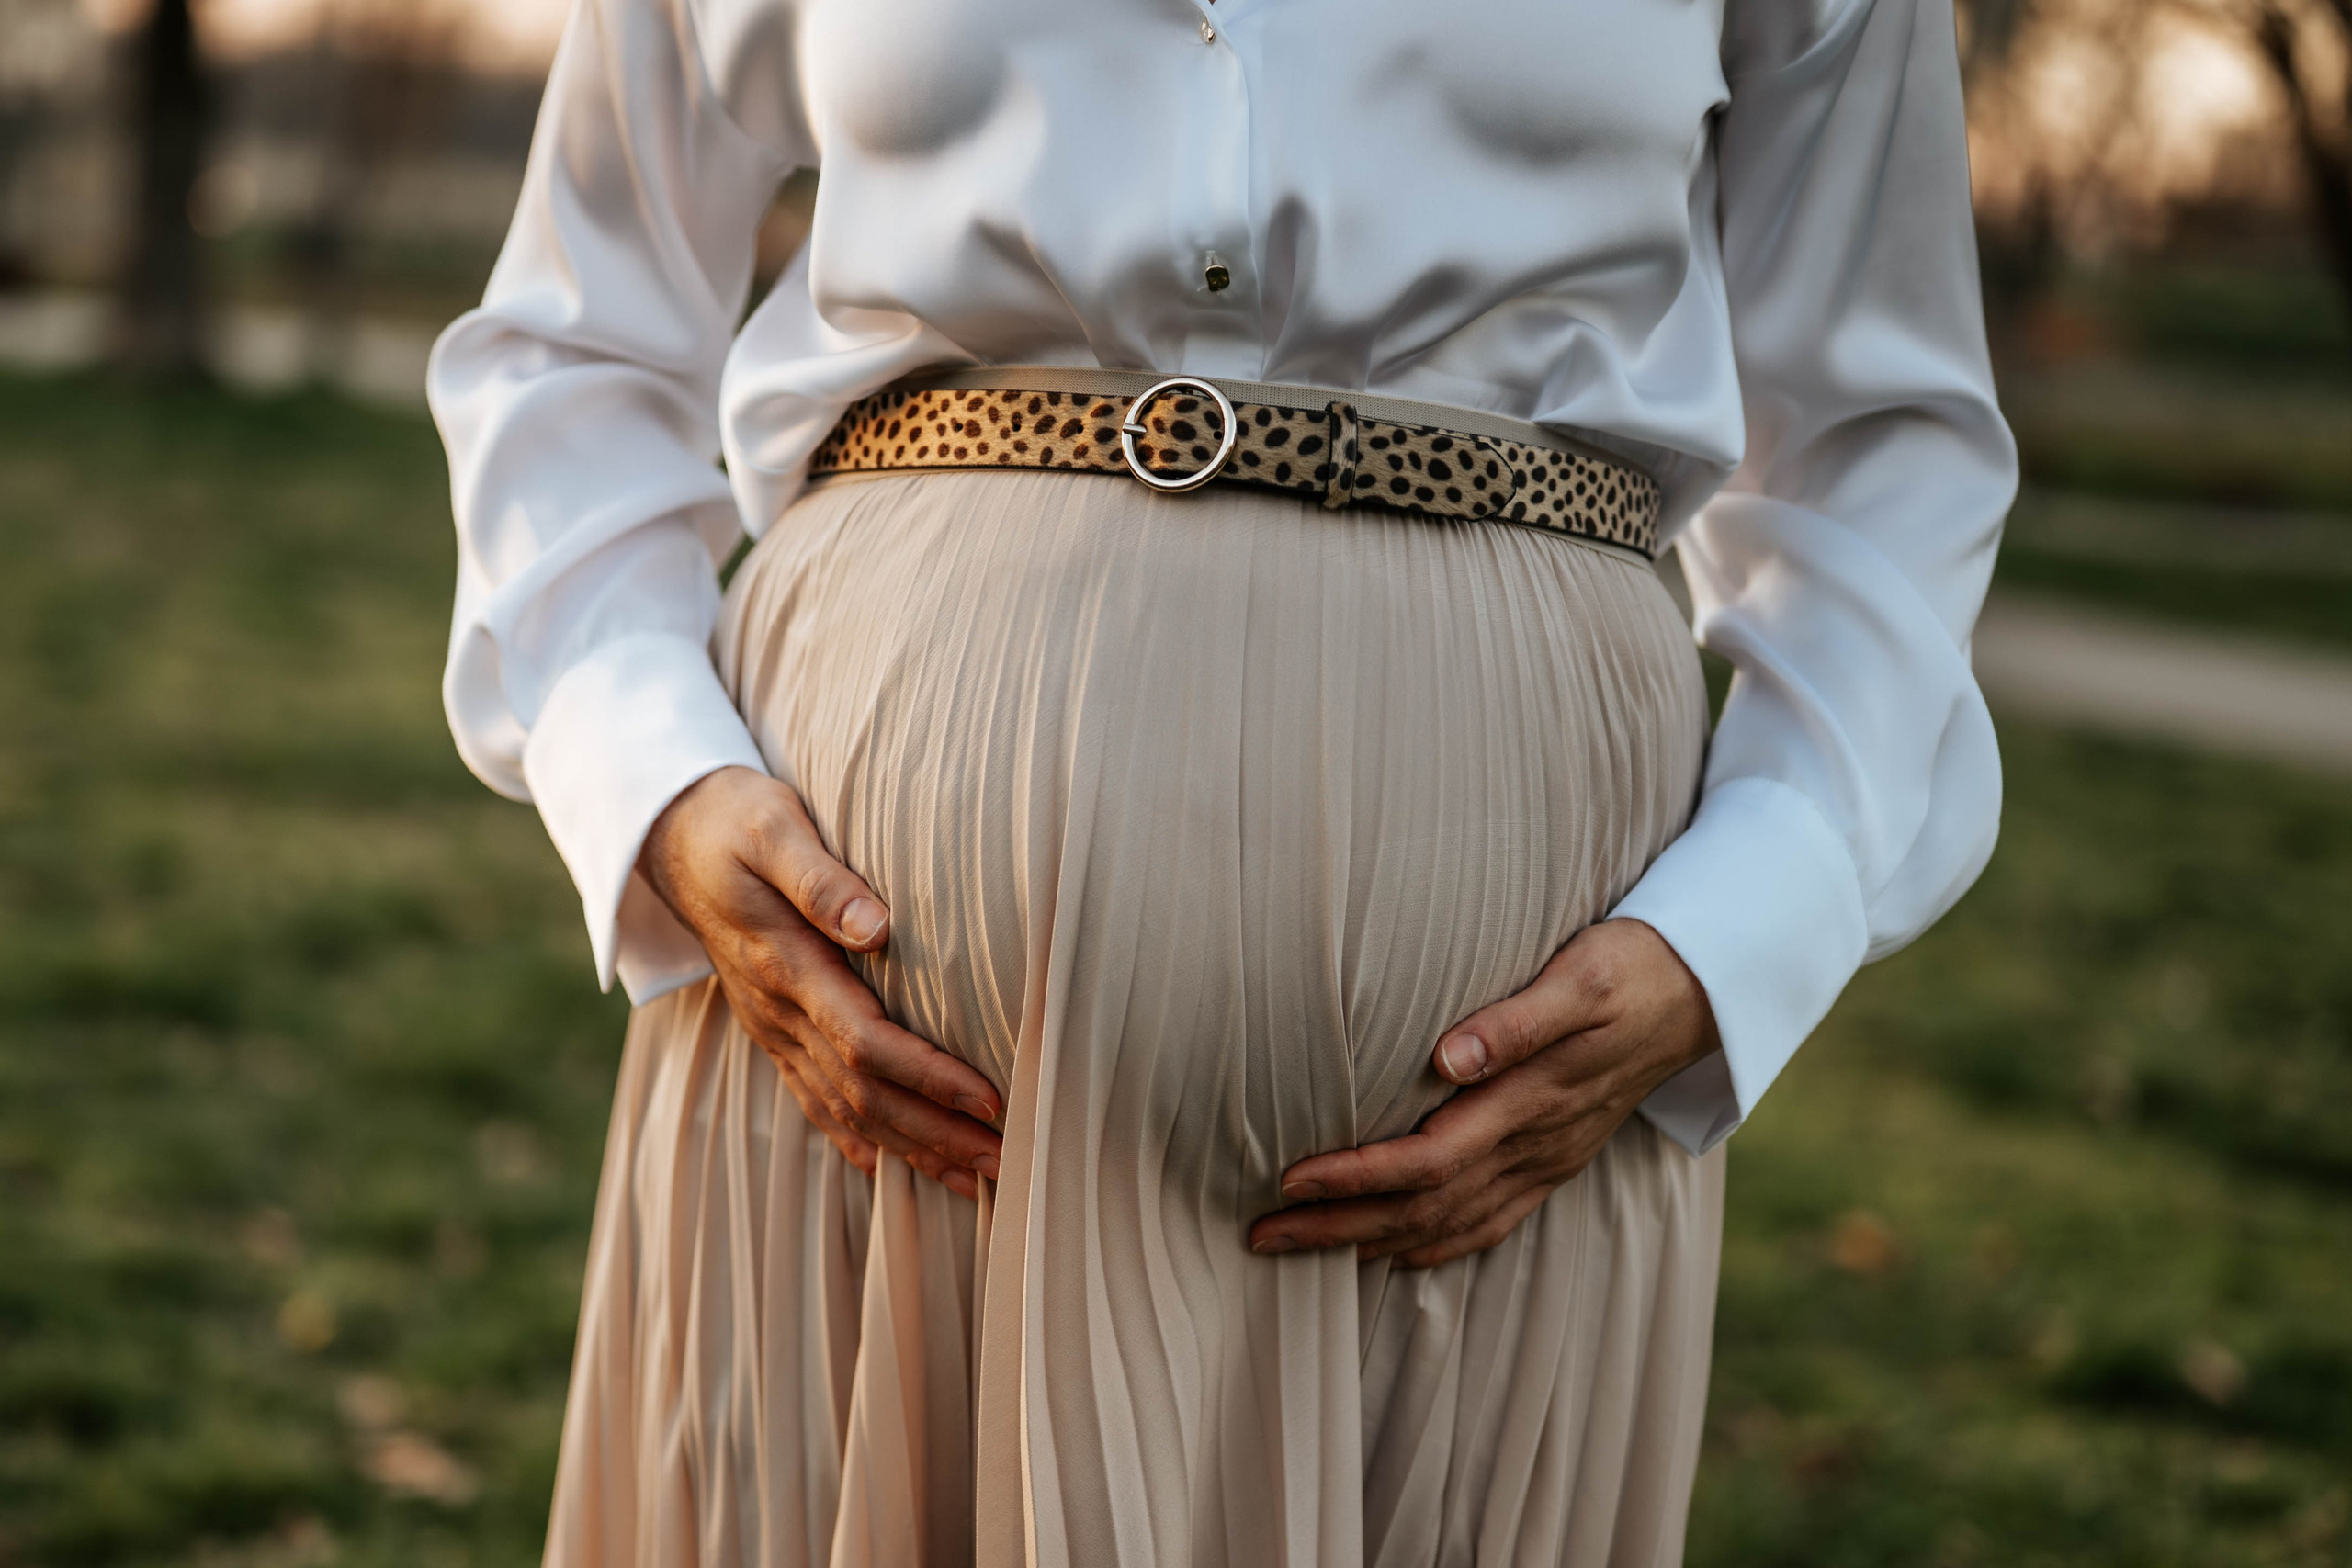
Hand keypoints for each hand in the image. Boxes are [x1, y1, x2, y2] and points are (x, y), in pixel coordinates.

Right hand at [638, 766, 1003, 1196]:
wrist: (671, 835)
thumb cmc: (734, 821)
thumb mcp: (773, 828)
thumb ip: (821, 878)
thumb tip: (878, 926)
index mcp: (786, 966)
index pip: (865, 1041)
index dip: (928, 1076)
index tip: (988, 1099)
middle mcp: (778, 1012)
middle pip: (863, 1093)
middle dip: (935, 1133)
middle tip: (1003, 1163)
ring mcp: (772, 1028)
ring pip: (844, 1109)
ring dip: (910, 1149)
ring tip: (975, 1180)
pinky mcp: (772, 1029)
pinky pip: (815, 1100)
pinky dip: (859, 1139)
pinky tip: (894, 1166)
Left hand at [1247, 919, 1717, 1267]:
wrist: (1703, 993)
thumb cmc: (1631, 969)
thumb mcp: (1580, 978)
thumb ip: (1515, 1021)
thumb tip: (1445, 1057)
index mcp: (1530, 1102)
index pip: (1426, 1158)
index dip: (1356, 1176)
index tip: (1290, 1177)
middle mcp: (1533, 1146)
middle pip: (1423, 1206)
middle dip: (1338, 1226)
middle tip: (1260, 1234)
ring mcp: (1545, 1161)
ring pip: (1448, 1225)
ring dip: (1370, 1243)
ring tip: (1299, 1250)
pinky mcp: (1552, 1162)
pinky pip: (1486, 1224)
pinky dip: (1431, 1247)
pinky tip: (1388, 1255)